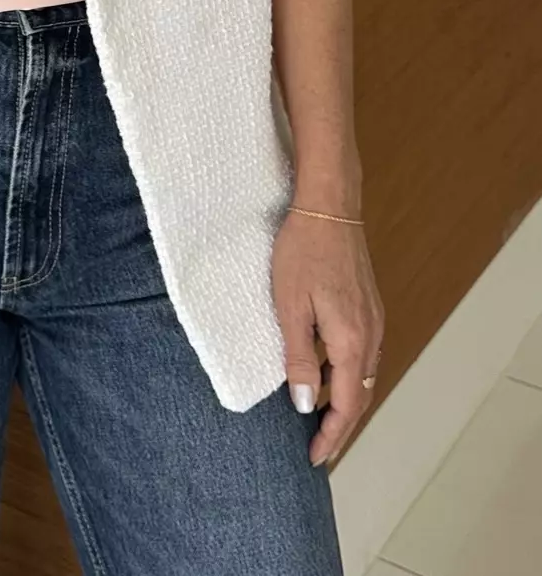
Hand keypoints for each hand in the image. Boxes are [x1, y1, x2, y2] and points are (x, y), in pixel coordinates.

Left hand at [272, 206, 384, 467]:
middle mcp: (371, 337)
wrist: (330, 207)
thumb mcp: (289, 306)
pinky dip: (346, 375)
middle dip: (339, 425)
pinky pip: (362, 355)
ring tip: (317, 416)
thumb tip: (303, 402)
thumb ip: (298, 357)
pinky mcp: (369, 307)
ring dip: (344, 401)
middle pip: (360, 397)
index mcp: (351, 342)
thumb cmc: (303, 251)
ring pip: (362, 376)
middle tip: (316, 446)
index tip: (313, 456)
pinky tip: (325, 372)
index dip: (330, 435)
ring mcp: (374, 320)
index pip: (345, 405)